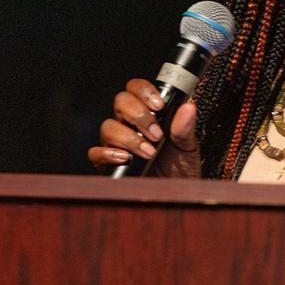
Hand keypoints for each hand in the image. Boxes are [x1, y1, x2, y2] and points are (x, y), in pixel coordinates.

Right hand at [87, 79, 201, 176]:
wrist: (174, 195)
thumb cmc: (179, 169)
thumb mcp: (187, 147)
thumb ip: (185, 127)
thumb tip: (189, 106)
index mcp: (147, 114)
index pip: (136, 88)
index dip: (144, 91)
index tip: (159, 106)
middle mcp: (129, 124)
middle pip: (120, 102)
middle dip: (139, 115)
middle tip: (157, 134)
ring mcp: (116, 143)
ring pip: (108, 126)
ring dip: (130, 138)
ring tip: (149, 152)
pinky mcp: (107, 163)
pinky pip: (95, 152)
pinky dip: (109, 153)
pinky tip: (126, 158)